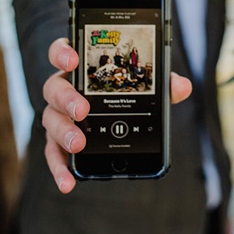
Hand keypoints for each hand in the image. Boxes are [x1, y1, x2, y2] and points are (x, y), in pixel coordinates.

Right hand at [42, 37, 192, 193]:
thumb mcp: (146, 86)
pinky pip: (54, 154)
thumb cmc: (127, 93)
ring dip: (64, 132)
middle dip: (67, 98)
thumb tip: (181, 86)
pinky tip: (69, 182)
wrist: (120, 119)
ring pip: (51, 120)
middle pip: (54, 88)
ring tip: (79, 144)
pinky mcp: (58, 142)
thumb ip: (162, 83)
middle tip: (83, 110)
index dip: (63, 53)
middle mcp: (64, 89)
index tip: (74, 60)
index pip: (62, 51)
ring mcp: (59, 116)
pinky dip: (60, 168)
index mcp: (81, 69)